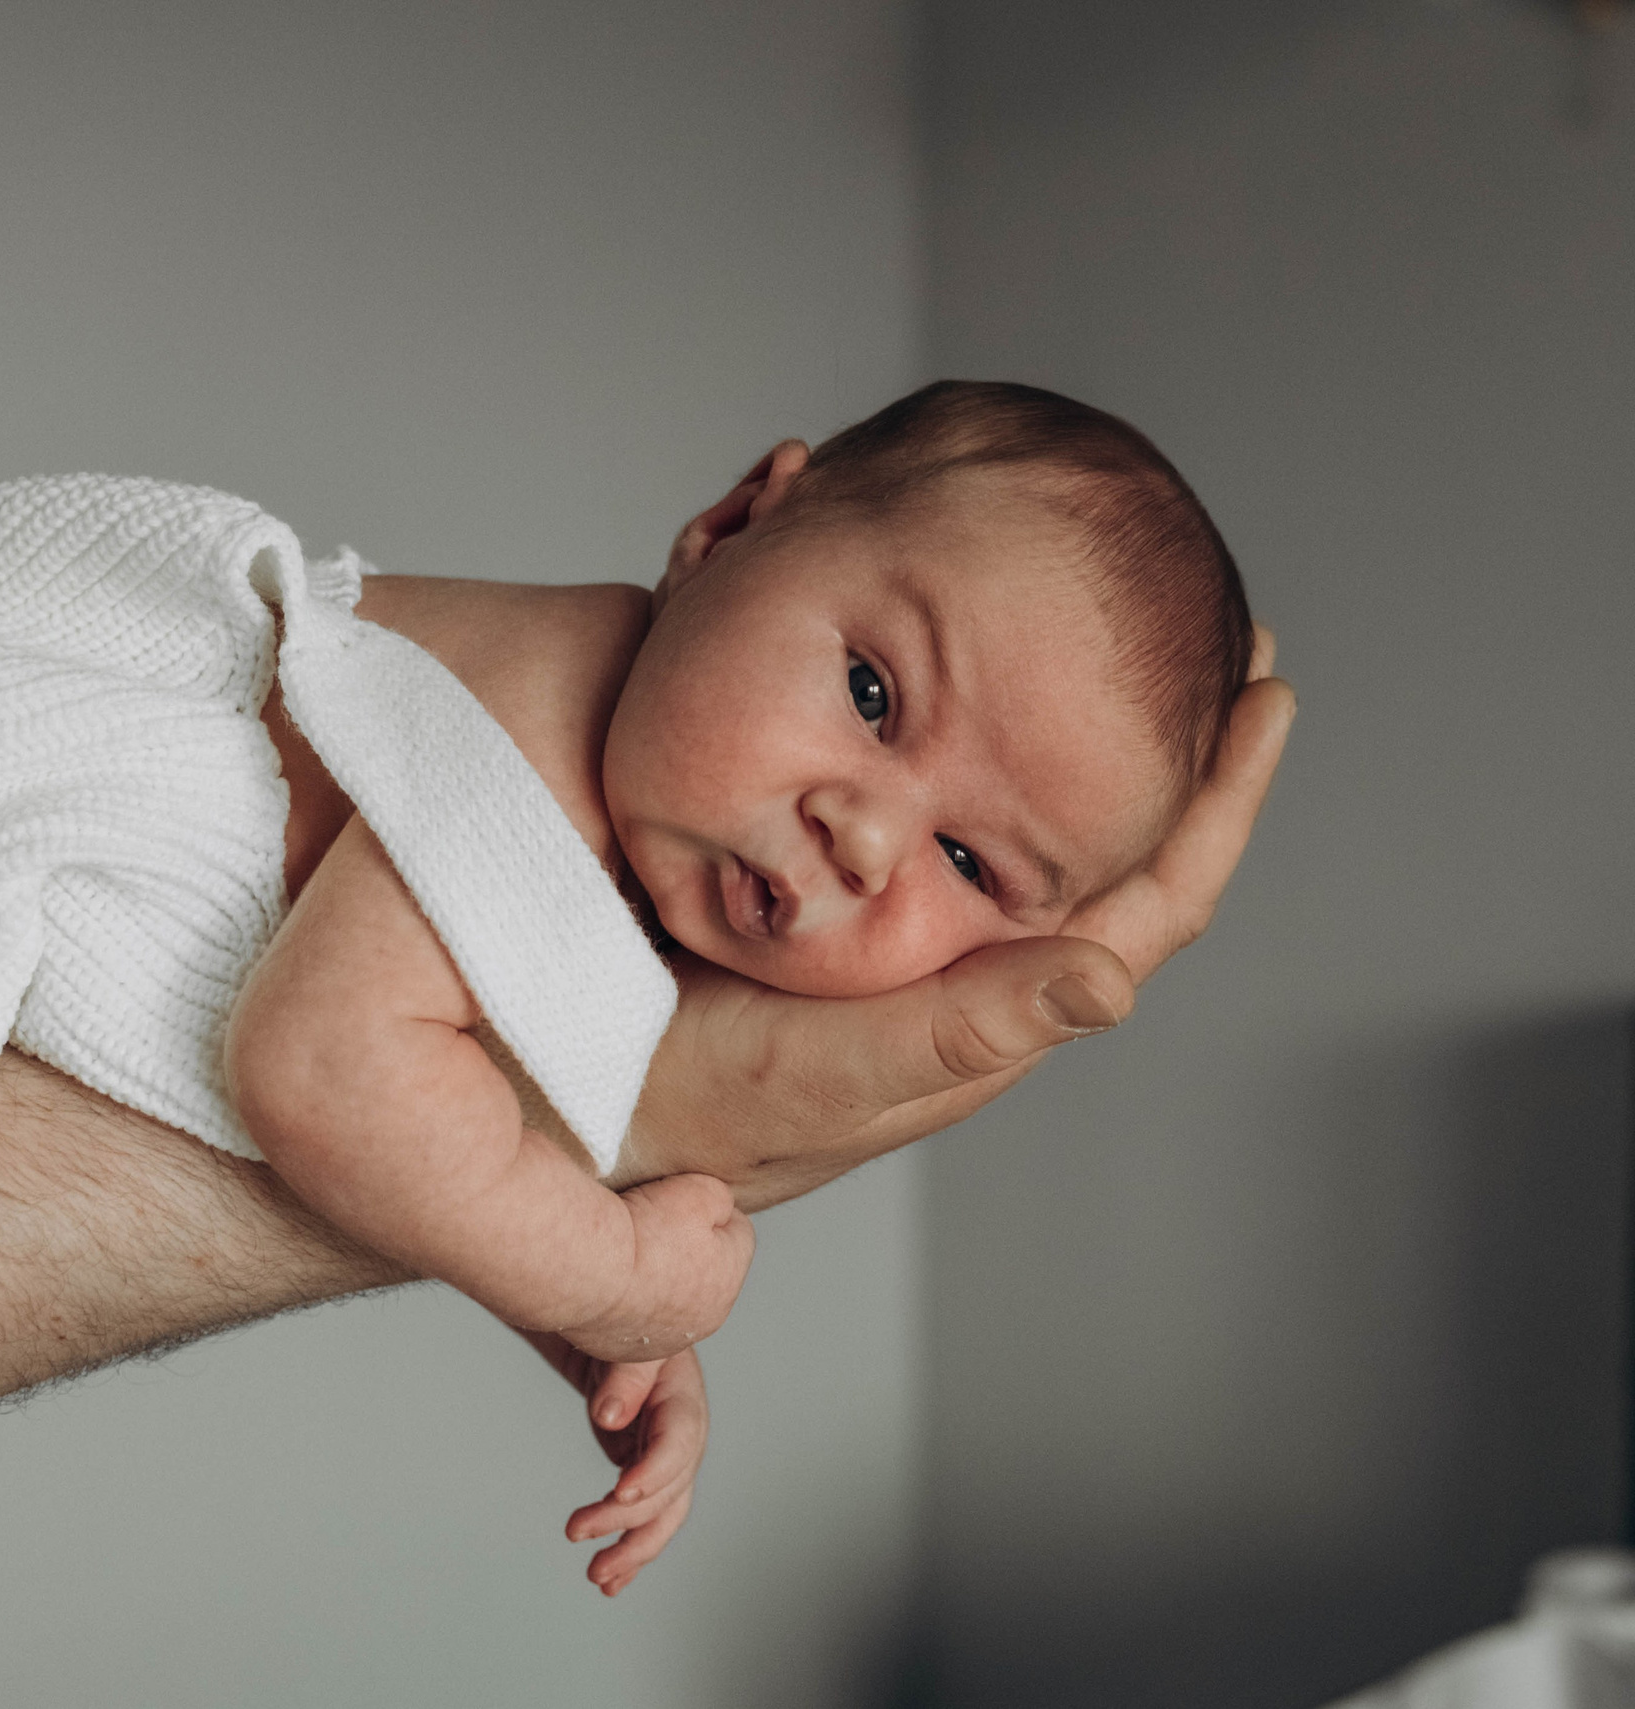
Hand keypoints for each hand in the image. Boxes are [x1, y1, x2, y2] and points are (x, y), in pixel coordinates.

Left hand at [523, 1333, 709, 1595]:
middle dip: (628, 1521)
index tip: (620, 1493)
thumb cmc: (627, 1332)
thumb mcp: (630, 1340)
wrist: (623, 1339)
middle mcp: (684, 1440)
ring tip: (598, 1578)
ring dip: (632, 1551)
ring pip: (661, 1517)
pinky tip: (609, 1580)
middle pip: (668, 1491)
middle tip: (577, 1532)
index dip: (654, 1472)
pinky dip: (628, 1550)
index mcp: (683, 1401)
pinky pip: (644, 1519)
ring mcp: (667, 1463)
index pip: (679, 1444)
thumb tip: (611, 1417)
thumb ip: (625, 1376)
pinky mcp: (646, 1476)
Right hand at [565, 1173, 752, 1362]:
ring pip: (664, 1298)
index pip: (737, 1234)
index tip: (680, 1202)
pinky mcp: (620, 1349)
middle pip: (701, 1271)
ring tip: (623, 1254)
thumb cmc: (641, 1230)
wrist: (585, 1267)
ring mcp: (659, 1340)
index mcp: (727, 1280)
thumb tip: (717, 1209)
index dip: (708, 1209)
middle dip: (682, 1248)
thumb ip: (719, 1199)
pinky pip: (627, 1318)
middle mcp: (702, 1320)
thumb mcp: (699, 1192)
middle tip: (649, 1226)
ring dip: (652, 1278)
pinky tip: (604, 1279)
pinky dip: (620, 1300)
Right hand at [621, 646, 1293, 1209]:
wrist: (559, 1109)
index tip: (1268, 692)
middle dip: (1170, 747)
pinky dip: (952, 731)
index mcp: (984, 1008)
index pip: (1146, 904)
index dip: (1218, 805)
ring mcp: (891, 929)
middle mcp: (955, 966)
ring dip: (1069, 731)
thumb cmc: (687, 1110)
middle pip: (1105, 850)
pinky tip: (938, 679)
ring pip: (1013, 820)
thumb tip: (1115, 981)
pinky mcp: (819, 888)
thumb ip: (959, 1032)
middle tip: (1215, 628)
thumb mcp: (822, 1070)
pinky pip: (917, 803)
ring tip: (1107, 634)